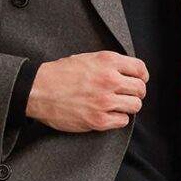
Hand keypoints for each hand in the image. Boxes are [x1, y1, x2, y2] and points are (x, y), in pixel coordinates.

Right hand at [27, 51, 148, 132]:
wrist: (38, 90)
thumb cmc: (58, 74)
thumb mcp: (86, 58)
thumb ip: (108, 64)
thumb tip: (126, 73)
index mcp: (108, 61)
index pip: (140, 69)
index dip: (142, 77)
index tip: (139, 81)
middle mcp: (110, 80)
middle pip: (140, 89)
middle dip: (136, 93)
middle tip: (127, 95)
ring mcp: (105, 101)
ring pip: (135, 106)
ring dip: (128, 107)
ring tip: (117, 105)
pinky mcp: (99, 120)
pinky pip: (123, 121)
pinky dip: (118, 119)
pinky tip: (108, 114)